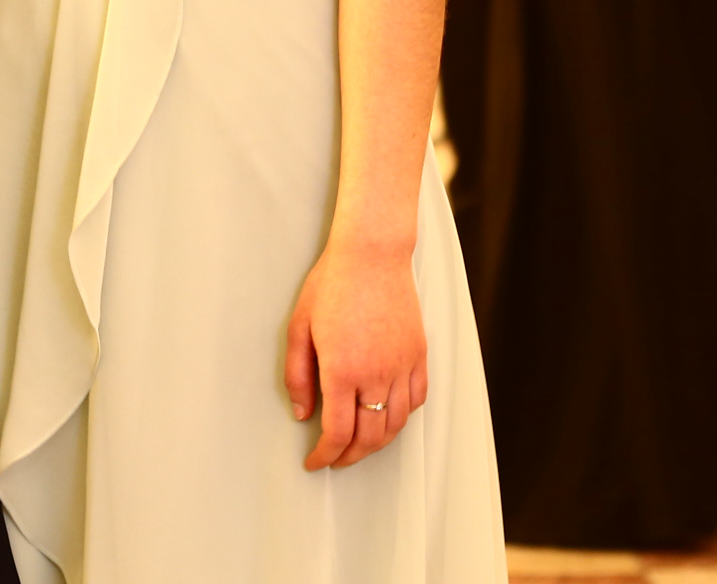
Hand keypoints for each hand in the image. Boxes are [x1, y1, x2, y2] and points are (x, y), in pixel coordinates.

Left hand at [284, 240, 428, 471]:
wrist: (372, 254)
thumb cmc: (332, 284)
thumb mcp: (299, 328)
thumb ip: (297, 376)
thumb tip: (302, 414)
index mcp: (342, 370)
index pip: (337, 433)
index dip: (325, 455)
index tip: (316, 462)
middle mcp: (376, 374)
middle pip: (368, 437)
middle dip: (350, 457)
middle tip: (335, 459)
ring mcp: (402, 366)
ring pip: (395, 424)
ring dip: (377, 444)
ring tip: (360, 446)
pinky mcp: (418, 355)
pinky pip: (417, 399)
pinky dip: (403, 417)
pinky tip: (388, 417)